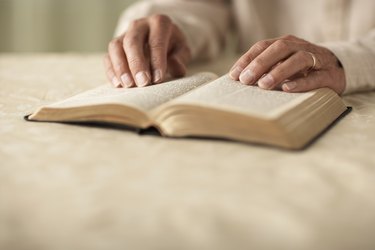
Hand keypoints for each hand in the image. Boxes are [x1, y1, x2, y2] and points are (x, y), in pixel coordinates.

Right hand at [104, 14, 190, 87]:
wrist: (160, 40)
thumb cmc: (172, 46)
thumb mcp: (182, 50)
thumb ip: (180, 59)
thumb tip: (176, 68)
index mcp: (159, 23)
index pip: (156, 41)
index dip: (156, 61)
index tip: (158, 79)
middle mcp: (139, 26)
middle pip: (132, 42)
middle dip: (137, 64)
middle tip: (143, 83)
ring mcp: (124, 34)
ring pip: (116, 47)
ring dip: (121, 67)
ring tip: (128, 85)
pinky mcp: (115, 47)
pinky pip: (108, 57)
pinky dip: (111, 71)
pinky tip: (118, 84)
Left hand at [229, 35, 345, 93]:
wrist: (337, 70)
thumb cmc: (302, 69)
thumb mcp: (282, 65)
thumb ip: (265, 69)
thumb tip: (239, 80)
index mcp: (285, 44)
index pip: (263, 46)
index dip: (247, 59)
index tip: (234, 75)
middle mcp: (299, 47)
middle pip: (279, 49)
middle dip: (260, 64)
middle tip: (245, 80)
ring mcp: (316, 59)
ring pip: (298, 59)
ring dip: (278, 71)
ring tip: (263, 85)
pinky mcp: (328, 75)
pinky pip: (315, 77)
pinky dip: (300, 82)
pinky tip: (287, 89)